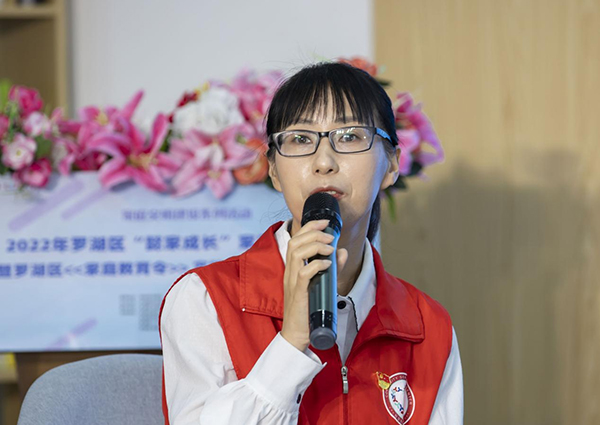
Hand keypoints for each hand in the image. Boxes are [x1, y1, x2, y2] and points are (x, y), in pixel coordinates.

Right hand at [280, 219, 347, 351]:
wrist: (297, 334)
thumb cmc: (308, 310)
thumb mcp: (322, 283)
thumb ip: (332, 267)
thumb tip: (343, 252)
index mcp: (293, 268)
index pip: (295, 240)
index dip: (309, 227)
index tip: (324, 222)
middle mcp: (290, 272)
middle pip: (295, 242)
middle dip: (313, 233)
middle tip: (330, 236)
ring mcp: (292, 282)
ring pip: (297, 253)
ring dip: (316, 246)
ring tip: (330, 248)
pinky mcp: (298, 293)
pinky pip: (304, 273)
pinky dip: (317, 265)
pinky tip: (327, 264)